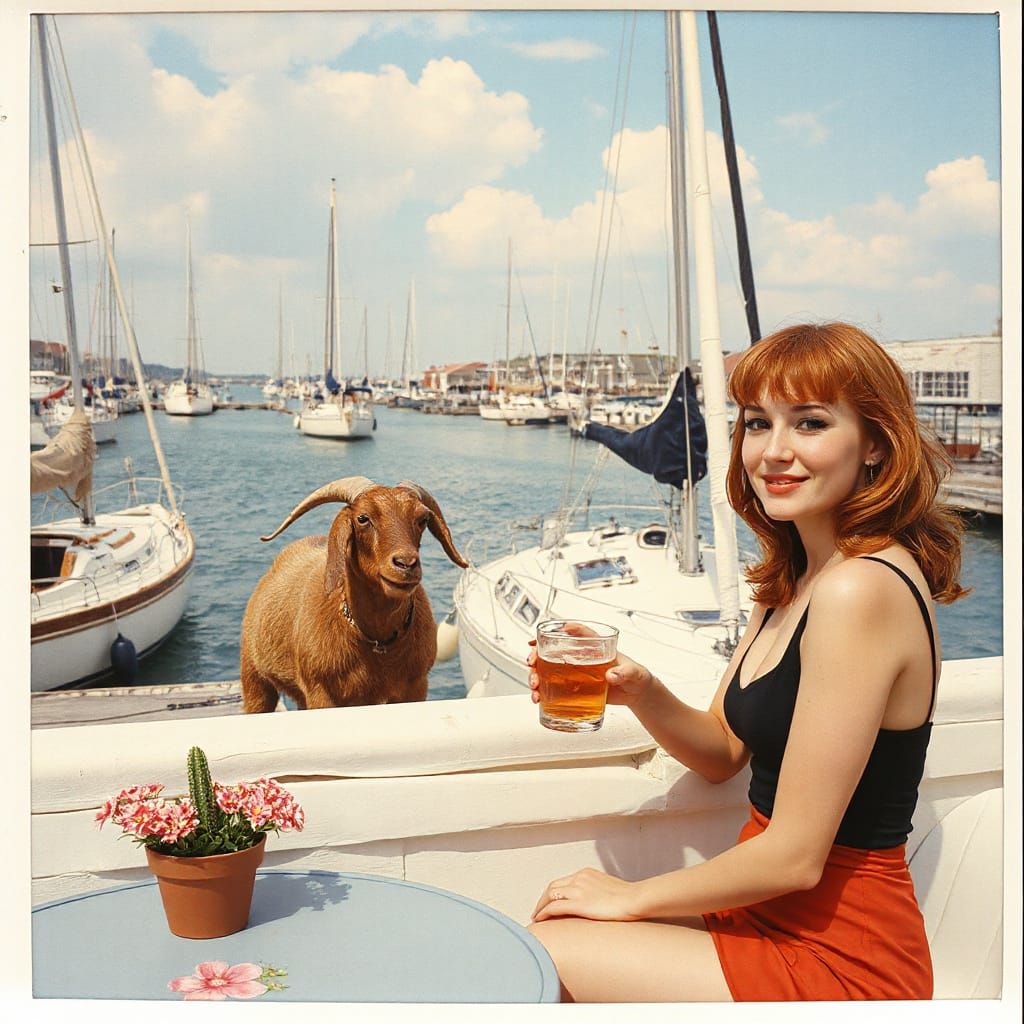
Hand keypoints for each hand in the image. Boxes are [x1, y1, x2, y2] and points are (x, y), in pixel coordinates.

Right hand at [527, 635, 656, 709]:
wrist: (637, 693)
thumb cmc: (637, 676)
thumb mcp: (634, 672)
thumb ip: (625, 672)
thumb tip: (611, 675)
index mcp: (595, 645)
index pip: (575, 631)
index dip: (557, 630)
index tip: (543, 634)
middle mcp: (581, 656)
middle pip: (552, 650)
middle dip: (536, 656)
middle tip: (532, 665)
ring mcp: (575, 672)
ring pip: (547, 669)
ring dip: (535, 676)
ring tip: (534, 688)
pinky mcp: (573, 687)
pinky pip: (553, 687)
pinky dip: (542, 692)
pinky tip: (538, 699)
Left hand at [531, 867, 640, 922]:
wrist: (636, 899)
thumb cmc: (629, 898)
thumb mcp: (609, 889)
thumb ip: (598, 892)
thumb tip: (597, 903)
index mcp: (586, 873)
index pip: (563, 881)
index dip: (553, 892)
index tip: (549, 902)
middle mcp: (579, 878)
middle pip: (552, 886)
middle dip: (543, 899)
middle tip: (538, 911)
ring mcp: (578, 889)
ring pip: (550, 895)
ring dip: (540, 906)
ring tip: (536, 917)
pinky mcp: (579, 903)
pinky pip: (555, 906)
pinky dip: (544, 912)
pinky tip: (540, 919)